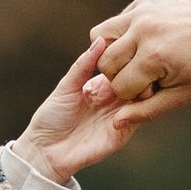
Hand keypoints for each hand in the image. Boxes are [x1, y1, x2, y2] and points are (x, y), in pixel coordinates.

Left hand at [19, 43, 138, 181]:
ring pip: (143, 98)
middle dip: (142, 70)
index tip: (135, 43)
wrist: (45, 151)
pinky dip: (140, 106)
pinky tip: (136, 97)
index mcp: (102, 86)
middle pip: (137, 80)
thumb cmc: (51, 118)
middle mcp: (114, 100)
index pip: (123, 67)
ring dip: (145, 87)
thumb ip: (84, 64)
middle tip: (143, 61)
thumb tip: (100, 39)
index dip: (130, 56)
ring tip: (141, 78)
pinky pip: (139, 118)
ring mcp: (120, 115)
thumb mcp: (67, 86)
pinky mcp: (122, 132)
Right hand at [80, 0, 190, 132]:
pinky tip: (143, 42)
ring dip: (112, 53)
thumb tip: (115, 122)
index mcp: (154, 56)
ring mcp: (142, 11)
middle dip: (119, 75)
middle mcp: (144, 29)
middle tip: (144, 75)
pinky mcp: (143, 2)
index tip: (155, 87)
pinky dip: (123, 36)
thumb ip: (146, 111)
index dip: (134, 93)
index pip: (119, 85)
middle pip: (105, 63)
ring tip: (134, 59)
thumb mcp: (179, 97)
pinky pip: (115, 22)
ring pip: (99, 37)